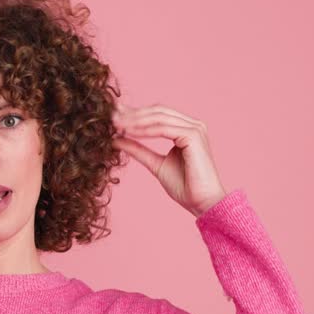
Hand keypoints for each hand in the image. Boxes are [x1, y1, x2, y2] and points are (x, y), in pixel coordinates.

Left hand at [112, 103, 227, 217]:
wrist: (202, 202)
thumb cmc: (185, 187)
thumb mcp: (155, 164)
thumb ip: (139, 150)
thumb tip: (116, 139)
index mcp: (187, 129)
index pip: (158, 115)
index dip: (135, 113)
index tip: (113, 116)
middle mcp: (193, 125)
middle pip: (157, 112)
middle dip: (132, 113)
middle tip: (110, 116)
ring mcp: (195, 128)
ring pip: (159, 118)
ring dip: (135, 120)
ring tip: (116, 125)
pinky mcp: (193, 136)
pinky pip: (163, 129)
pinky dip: (144, 130)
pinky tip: (128, 132)